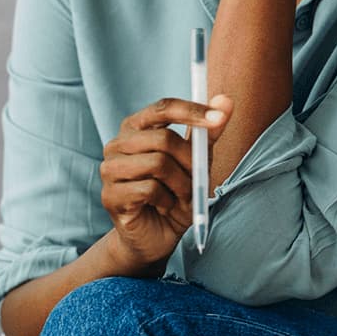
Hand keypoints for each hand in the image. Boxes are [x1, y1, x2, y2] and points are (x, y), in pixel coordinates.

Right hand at [100, 93, 233, 273]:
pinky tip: (164, 206)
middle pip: (164, 139)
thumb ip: (208, 132)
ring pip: (158, 164)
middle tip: (197, 178)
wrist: (158, 235)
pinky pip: (149, 189)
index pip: (163, 107)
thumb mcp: (197, 161)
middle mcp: (118, 143)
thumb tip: (226, 100)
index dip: (192, 111)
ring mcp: (110, 169)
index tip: (219, 119)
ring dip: (181, 183)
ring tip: (181, 195)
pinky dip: (167, 200)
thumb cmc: (176, 192)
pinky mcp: (110, 195)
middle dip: (190, 161)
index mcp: (136, 127)